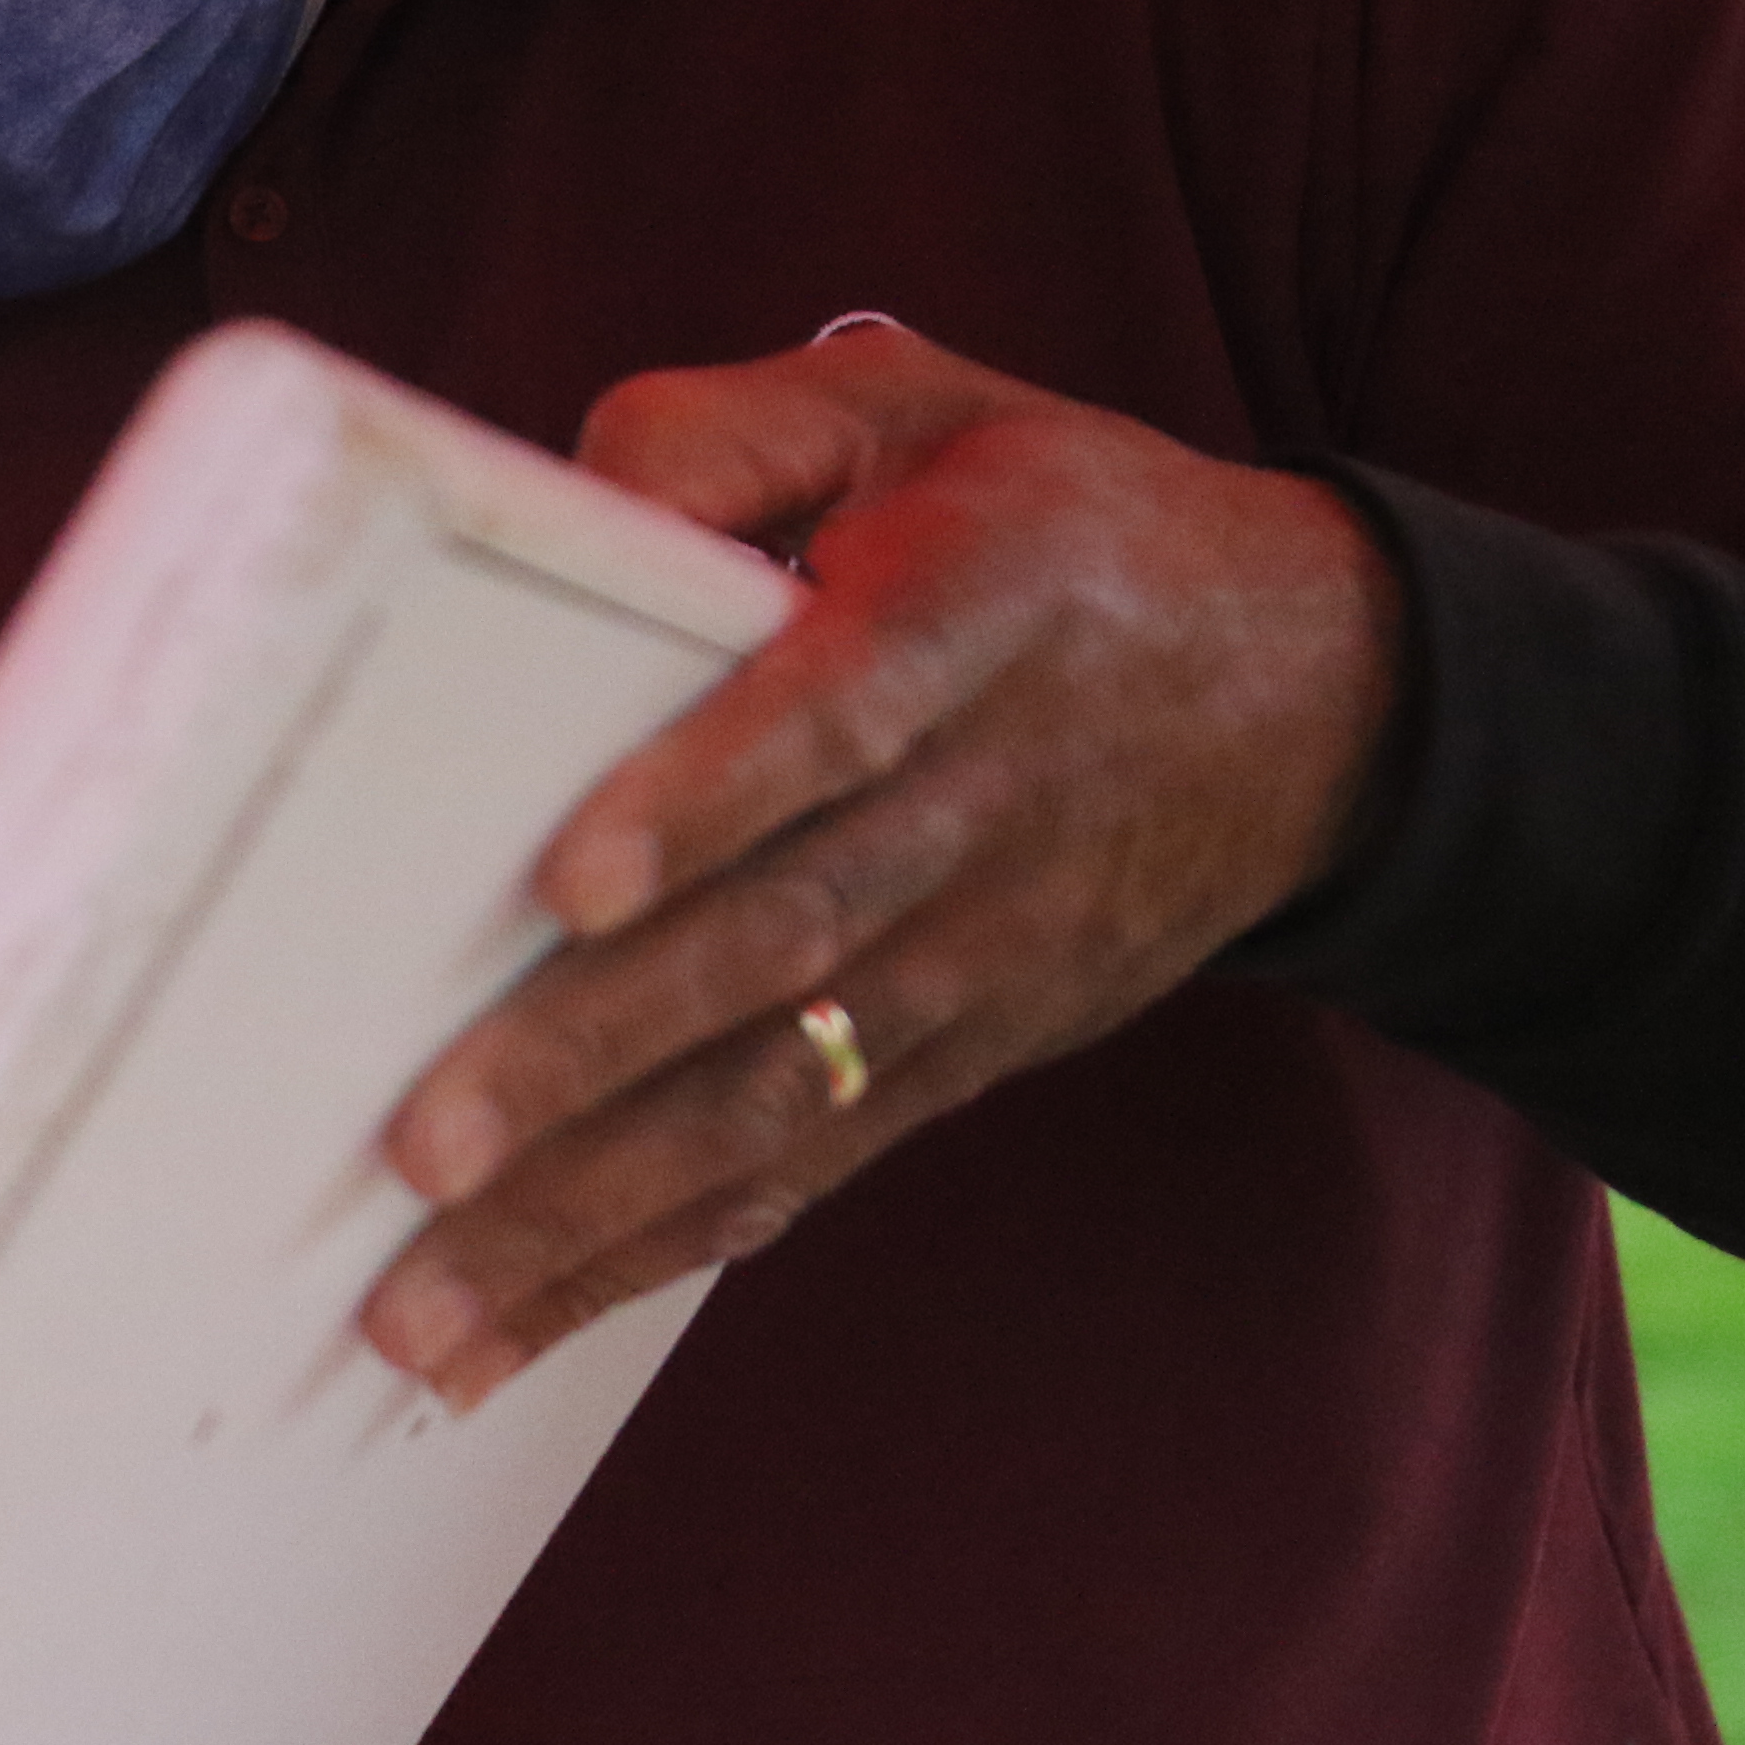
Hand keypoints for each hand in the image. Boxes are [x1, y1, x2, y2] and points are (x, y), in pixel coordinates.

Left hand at [359, 322, 1401, 1407]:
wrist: (1322, 694)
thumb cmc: (1050, 531)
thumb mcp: (921, 411)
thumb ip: (734, 430)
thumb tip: (570, 488)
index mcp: (972, 617)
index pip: (839, 718)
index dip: (711, 800)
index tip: (575, 879)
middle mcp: (980, 806)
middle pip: (780, 945)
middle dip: (593, 1057)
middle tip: (425, 1148)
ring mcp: (975, 958)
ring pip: (776, 1096)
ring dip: (591, 1214)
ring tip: (423, 1311)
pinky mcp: (960, 1059)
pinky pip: (804, 1168)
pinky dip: (657, 1258)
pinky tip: (519, 1333)